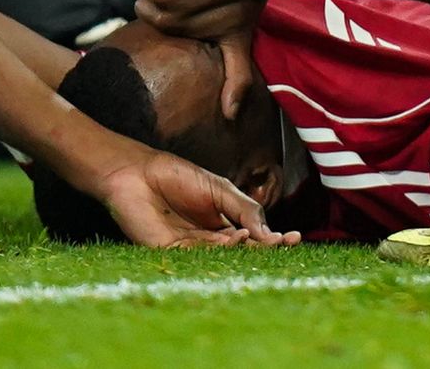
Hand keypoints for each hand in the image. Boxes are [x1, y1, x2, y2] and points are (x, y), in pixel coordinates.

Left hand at [95, 149, 284, 248]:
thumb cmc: (174, 175)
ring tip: (266, 240)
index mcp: (221, 223)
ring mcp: (191, 247)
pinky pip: (201, 257)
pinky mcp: (171, 253)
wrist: (135, 172)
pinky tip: (238, 237)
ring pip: (224, 256)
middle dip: (266, 249)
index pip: (251, 237)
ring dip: (248, 250)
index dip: (273, 239)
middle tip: (288, 244)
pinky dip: (223, 249)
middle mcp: (208, 239)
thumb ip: (244, 208)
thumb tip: (268, 233)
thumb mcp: (219, 188)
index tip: (294, 238)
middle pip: (242, 250)